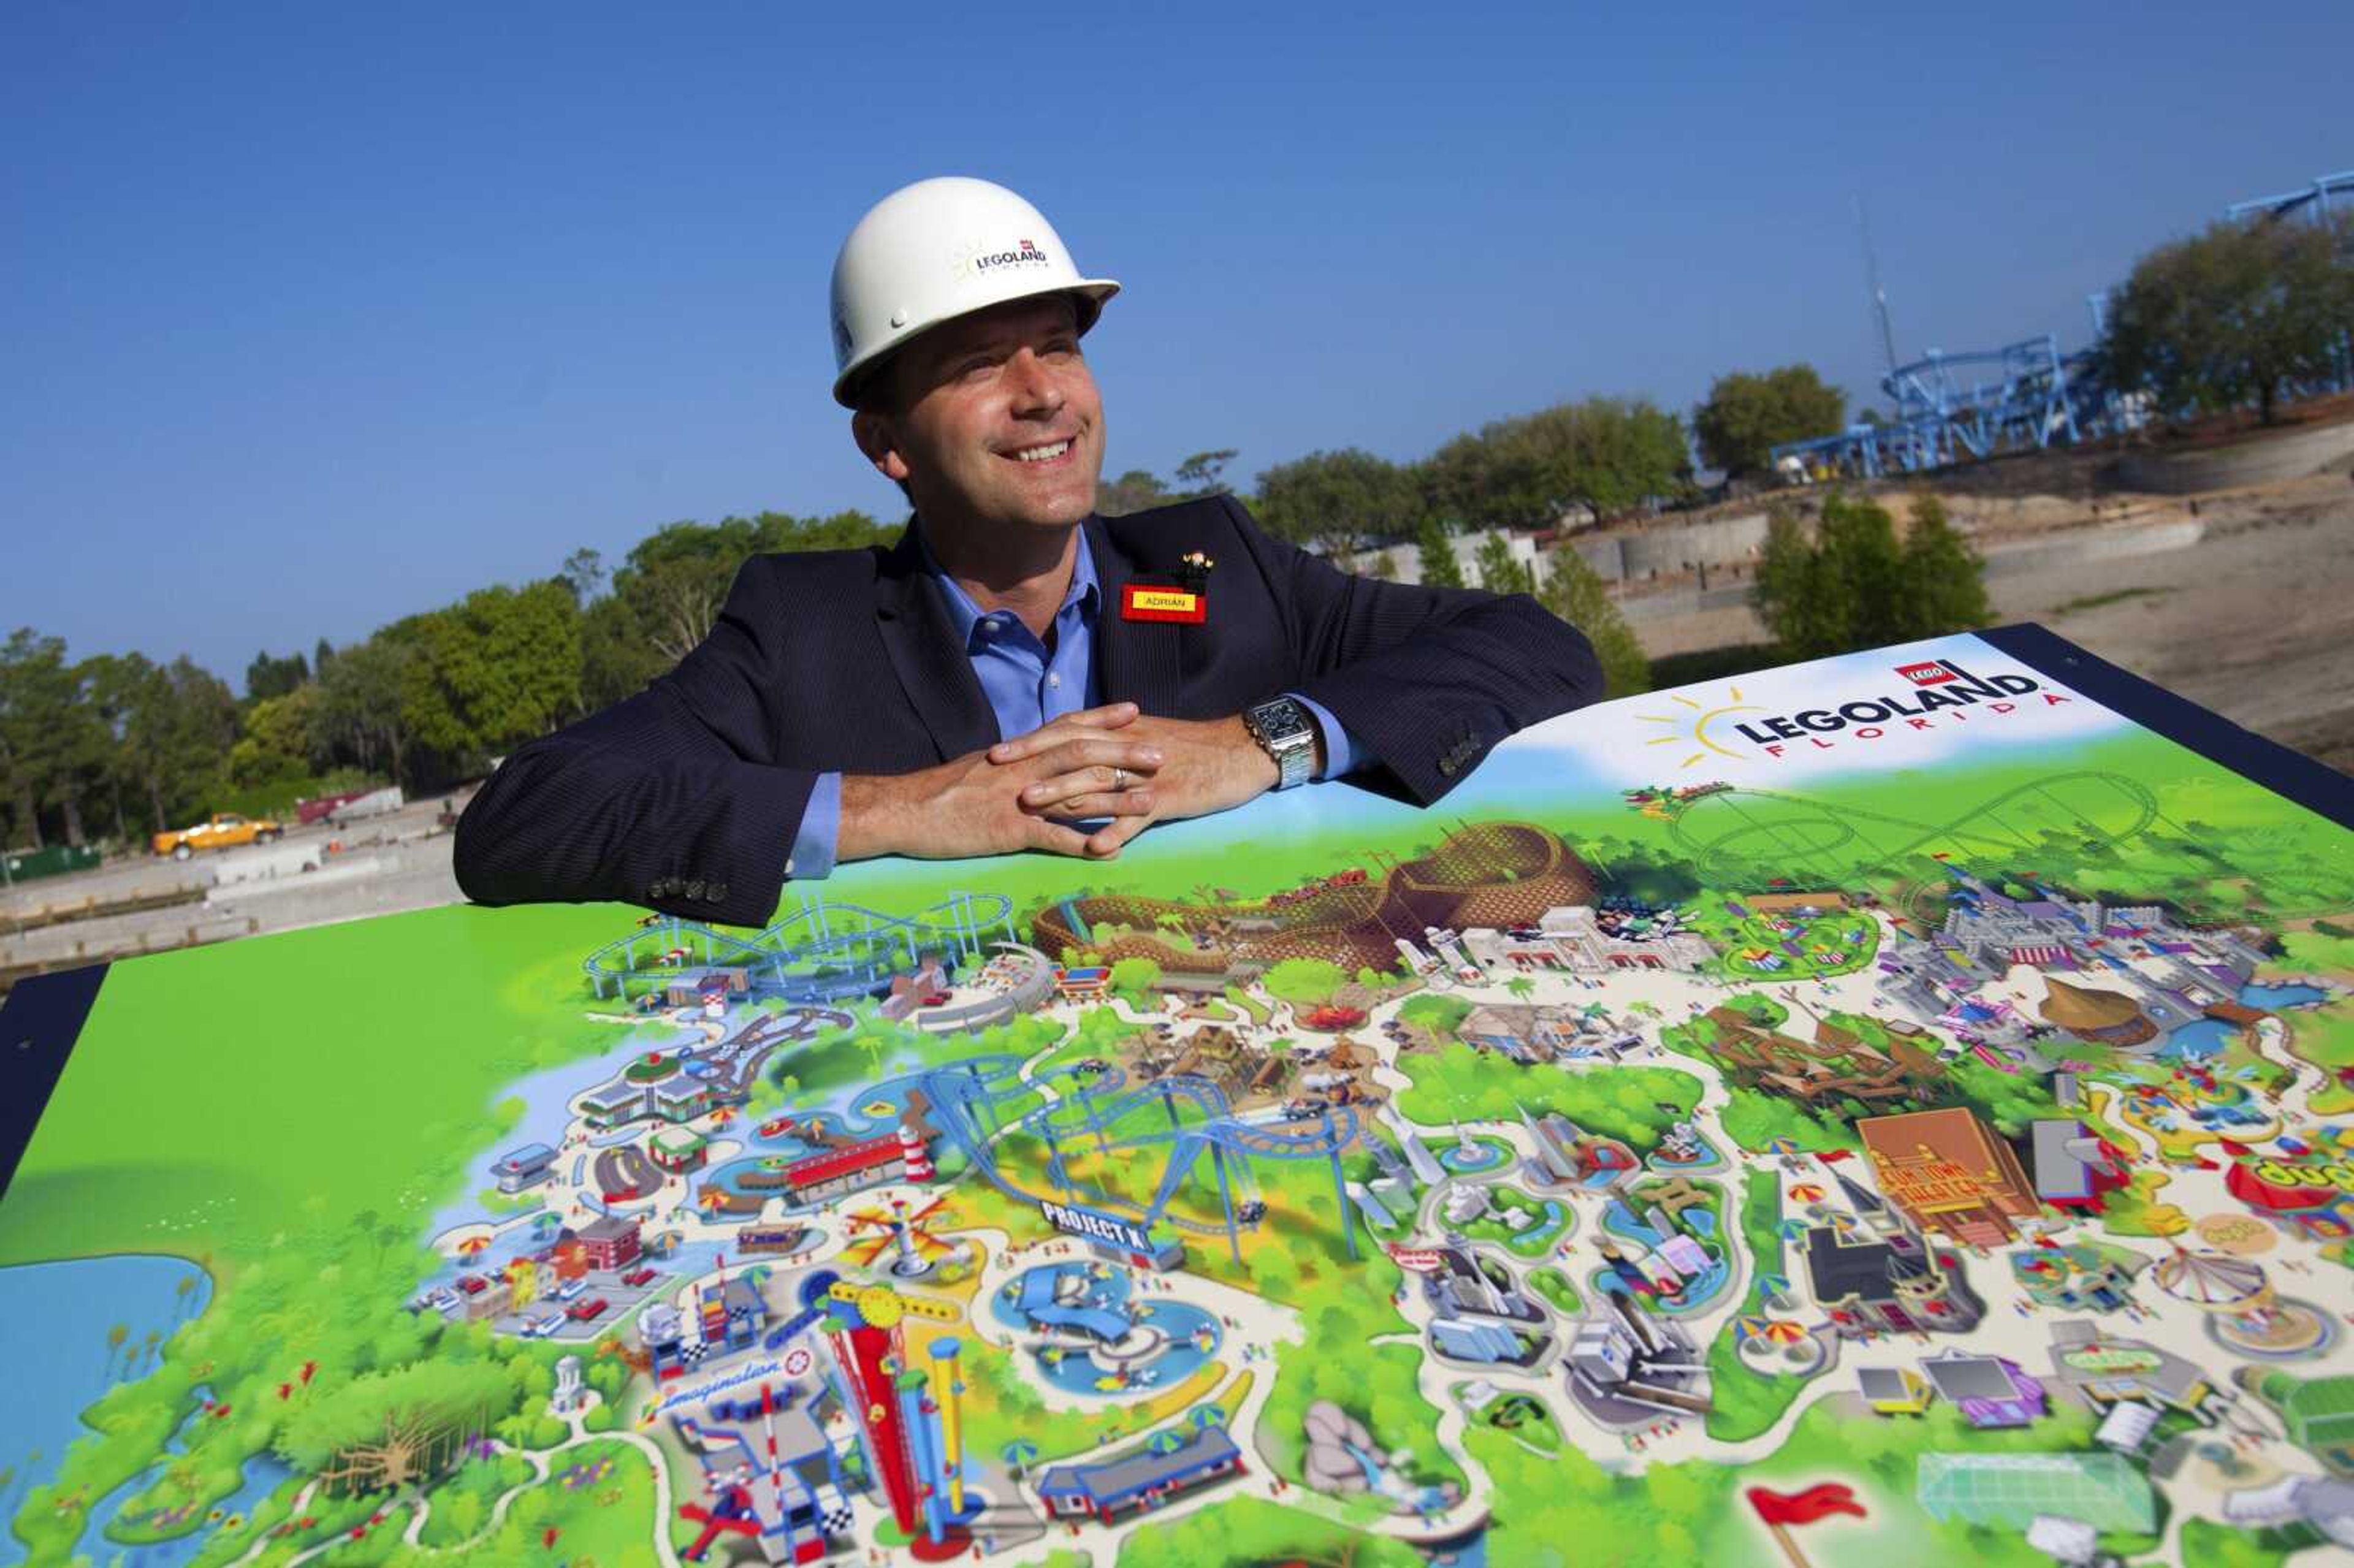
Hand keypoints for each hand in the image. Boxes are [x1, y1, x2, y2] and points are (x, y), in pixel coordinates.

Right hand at [838, 702, 1166, 862]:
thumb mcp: (980, 769)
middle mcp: (1022, 768)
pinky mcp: (1007, 830)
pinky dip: (1082, 844)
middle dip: (1123, 753)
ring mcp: (1016, 799)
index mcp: (1017, 752)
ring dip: (1116, 798)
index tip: (1135, 711)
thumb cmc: (941, 792)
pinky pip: (1052, 838)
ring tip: (1151, 801)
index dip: (1102, 719)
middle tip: (1161, 754)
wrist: (904, 810)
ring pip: (1075, 792)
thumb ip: (1013, 764)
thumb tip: (1036, 762)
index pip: (1066, 727)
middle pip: (1081, 753)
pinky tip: (1110, 851)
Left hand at [989, 711, 1284, 857]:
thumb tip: (1079, 754)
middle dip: (1034, 763)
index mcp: (1122, 732)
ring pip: (1099, 782)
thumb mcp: (1151, 737)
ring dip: (1062, 793)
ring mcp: (1148, 774)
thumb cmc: (1195, 746)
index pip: (1069, 732)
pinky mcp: (1170, 798)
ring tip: (1030, 806)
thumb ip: (1115, 743)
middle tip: (997, 775)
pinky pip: (1139, 816)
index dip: (1032, 741)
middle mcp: (1129, 749)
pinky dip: (1117, 830)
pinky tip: (1095, 847)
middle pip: (1073, 753)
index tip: (998, 752)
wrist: (1242, 750)